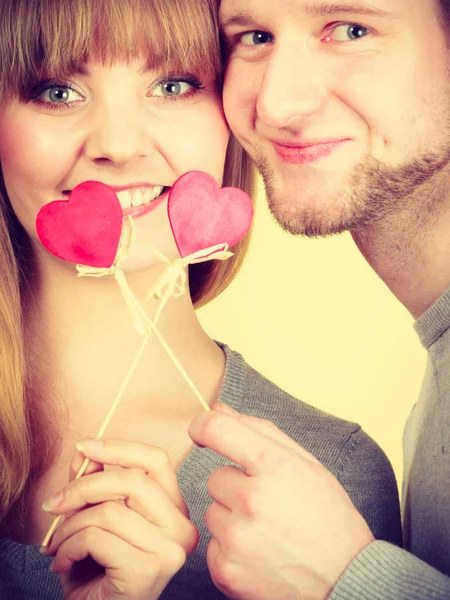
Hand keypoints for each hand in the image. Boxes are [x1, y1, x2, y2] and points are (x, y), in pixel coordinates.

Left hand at [42, 439, 198, 599]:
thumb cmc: (100, 571)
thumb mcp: (97, 519)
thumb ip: (95, 485)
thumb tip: (84, 453)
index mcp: (175, 510)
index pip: (157, 461)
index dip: (119, 448)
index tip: (85, 447)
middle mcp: (181, 527)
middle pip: (132, 480)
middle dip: (82, 487)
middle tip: (54, 504)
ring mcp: (169, 550)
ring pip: (109, 511)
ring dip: (69, 526)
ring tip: (56, 542)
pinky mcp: (148, 569)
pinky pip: (96, 537)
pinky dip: (68, 546)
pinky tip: (62, 562)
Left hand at [189, 404, 373, 599]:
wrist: (346, 579)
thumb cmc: (327, 515)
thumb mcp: (305, 463)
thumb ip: (259, 430)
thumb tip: (217, 408)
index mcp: (275, 466)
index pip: (216, 429)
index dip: (203, 426)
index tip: (202, 432)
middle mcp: (253, 500)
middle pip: (215, 477)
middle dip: (236, 487)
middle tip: (267, 503)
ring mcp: (237, 539)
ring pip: (213, 512)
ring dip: (232, 517)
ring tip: (267, 530)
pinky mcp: (226, 571)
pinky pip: (212, 545)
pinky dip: (230, 548)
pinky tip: (260, 553)